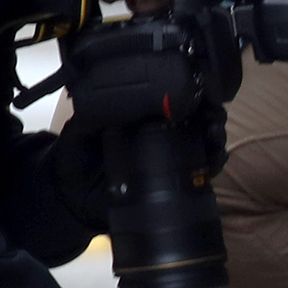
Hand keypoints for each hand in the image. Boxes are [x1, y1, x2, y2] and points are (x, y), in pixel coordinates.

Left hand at [54, 101, 230, 230]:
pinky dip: (212, 165)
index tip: (201, 89)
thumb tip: (106, 95)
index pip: (173, 99)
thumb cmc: (76, 157)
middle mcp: (160, 133)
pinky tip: (214, 158)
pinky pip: (200, 173)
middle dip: (211, 113)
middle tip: (212, 113)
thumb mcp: (80, 130)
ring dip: (215, 136)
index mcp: (142, 115)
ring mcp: (169, 157)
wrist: (72, 197)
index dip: (191, 92)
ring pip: (204, 143)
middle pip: (197, 118)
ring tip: (214, 133)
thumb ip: (92, 114)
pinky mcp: (173, 182)